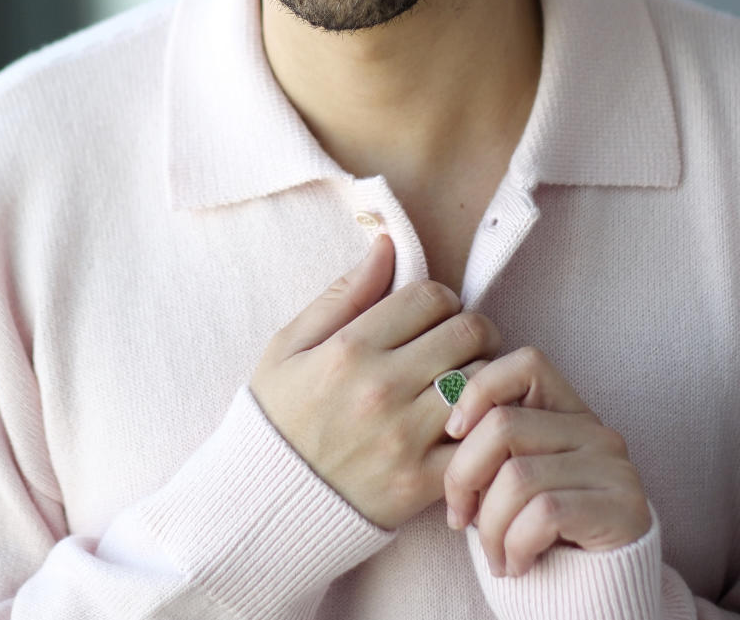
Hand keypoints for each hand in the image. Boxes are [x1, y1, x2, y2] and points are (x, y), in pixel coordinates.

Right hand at [250, 233, 500, 529]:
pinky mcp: (421, 483)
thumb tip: (386, 244)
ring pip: (482, 384)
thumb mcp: (290, 345)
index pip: (430, 296)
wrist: (264, 503)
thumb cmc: (277, 416)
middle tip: (459, 344)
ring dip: (482, 378)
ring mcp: (404, 438)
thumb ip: (344, 294)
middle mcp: (381, 388)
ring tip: (464, 383)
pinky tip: (466, 428)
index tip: (433, 313)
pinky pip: (478, 444)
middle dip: (472, 329)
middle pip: (468, 333)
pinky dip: (482, 432)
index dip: (440, 297)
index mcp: (349, 348)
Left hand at [443, 346, 651, 576]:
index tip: (451, 432)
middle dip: (463, 476)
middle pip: (504, 424)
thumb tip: (447, 433)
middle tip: (458, 518)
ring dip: (490, 526)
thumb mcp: (508, 482)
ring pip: (518, 476)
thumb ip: (488, 450)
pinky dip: (516, 545)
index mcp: (568, 412)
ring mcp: (614, 468)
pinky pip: (544, 513)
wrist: (598, 602)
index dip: (479, 389)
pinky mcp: (624, 510)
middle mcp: (596, 430)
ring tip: (492, 554)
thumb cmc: (539, 538)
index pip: (526, 363)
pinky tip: (516, 565)